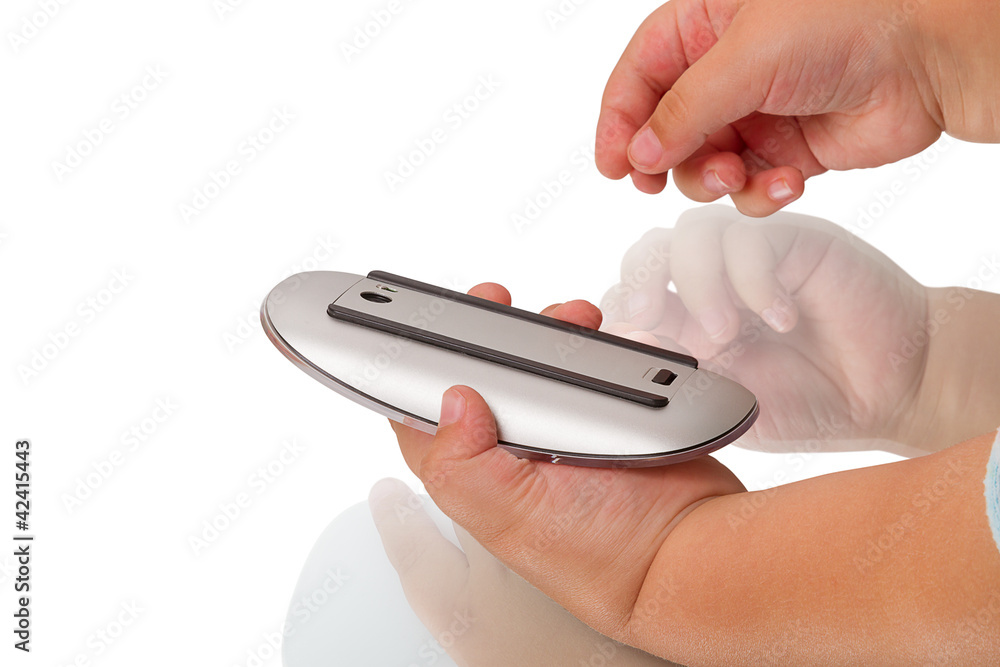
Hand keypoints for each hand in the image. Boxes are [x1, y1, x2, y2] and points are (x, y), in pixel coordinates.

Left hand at [388, 283, 745, 660]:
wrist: (687, 548)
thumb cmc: (600, 553)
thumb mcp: (515, 516)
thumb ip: (466, 467)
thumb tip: (452, 401)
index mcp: (477, 474)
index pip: (422, 415)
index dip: (416, 368)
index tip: (428, 327)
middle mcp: (513, 451)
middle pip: (482, 376)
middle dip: (487, 334)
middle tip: (496, 302)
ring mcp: (559, 431)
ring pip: (536, 365)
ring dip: (544, 333)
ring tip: (568, 317)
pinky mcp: (601, 416)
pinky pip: (586, 366)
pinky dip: (589, 345)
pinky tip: (598, 335)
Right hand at [595, 0, 999, 215]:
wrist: (929, 56)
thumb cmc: (847, 20)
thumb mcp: (746, 57)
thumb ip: (684, 110)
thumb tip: (639, 155)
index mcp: (705, 25)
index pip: (639, 75)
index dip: (619, 120)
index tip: (612, 164)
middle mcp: (725, 71)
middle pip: (666, 130)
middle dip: (669, 160)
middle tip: (661, 181)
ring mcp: (755, 113)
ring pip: (704, 166)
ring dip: (715, 180)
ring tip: (739, 175)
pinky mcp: (786, 152)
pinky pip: (750, 187)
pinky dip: (761, 193)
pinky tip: (787, 180)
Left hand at [600, 205, 933, 453]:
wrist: (894, 389)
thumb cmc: (811, 401)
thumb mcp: (727, 403)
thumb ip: (676, 376)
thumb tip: (624, 342)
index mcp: (683, 322)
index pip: (627, 293)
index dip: (615, 309)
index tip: (623, 341)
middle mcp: (710, 284)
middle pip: (647, 251)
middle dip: (638, 279)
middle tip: (647, 317)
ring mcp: (749, 258)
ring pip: (690, 233)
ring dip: (697, 283)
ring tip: (725, 333)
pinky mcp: (791, 241)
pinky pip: (748, 238)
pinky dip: (753, 278)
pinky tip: (782, 317)